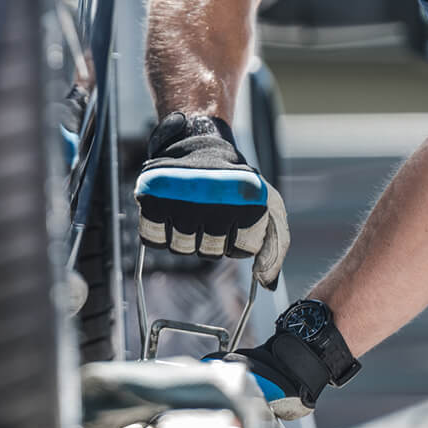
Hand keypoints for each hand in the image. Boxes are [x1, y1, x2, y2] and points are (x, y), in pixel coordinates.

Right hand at [134, 112, 288, 287]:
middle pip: (209, 252)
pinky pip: (152, 239)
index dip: (237, 239)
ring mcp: (181, 197)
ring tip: (190, 209)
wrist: (199, 144)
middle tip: (209, 212)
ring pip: (181, 249)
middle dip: (210, 238)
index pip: (241, 250)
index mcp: (247, 199)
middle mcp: (215, 198)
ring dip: (185, 236)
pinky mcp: (152, 196)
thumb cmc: (235, 182)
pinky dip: (158, 232)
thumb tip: (266, 283)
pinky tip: (168, 213)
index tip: (234, 218)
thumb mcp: (266, 204)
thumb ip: (275, 245)